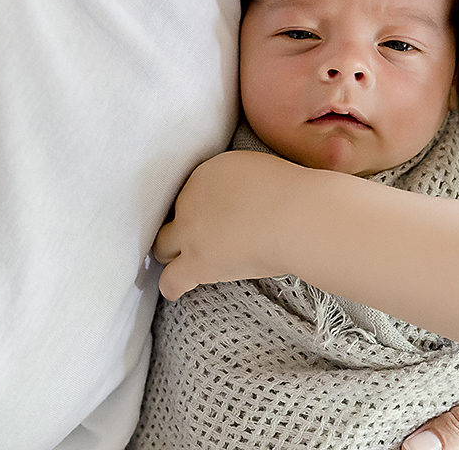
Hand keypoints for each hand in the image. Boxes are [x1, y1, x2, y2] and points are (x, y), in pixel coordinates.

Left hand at [154, 150, 305, 299]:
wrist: (296, 217)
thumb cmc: (294, 193)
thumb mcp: (262, 169)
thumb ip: (243, 180)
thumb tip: (248, 197)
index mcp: (209, 171)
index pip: (195, 189)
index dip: (204, 203)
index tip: (216, 212)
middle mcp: (191, 198)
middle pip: (175, 214)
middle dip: (183, 224)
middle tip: (197, 233)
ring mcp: (190, 231)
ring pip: (163, 245)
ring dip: (171, 252)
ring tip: (178, 260)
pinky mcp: (197, 262)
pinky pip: (171, 279)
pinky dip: (172, 286)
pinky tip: (175, 290)